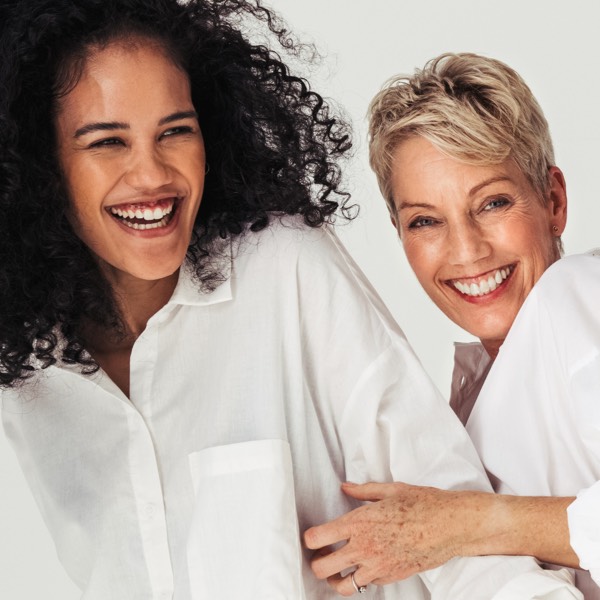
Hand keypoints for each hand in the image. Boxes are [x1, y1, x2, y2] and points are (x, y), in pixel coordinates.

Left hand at [304, 481, 483, 595]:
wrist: (451, 526)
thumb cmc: (424, 504)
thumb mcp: (390, 490)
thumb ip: (363, 491)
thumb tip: (345, 487)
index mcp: (359, 523)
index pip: (317, 538)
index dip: (309, 538)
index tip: (312, 535)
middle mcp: (364, 548)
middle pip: (322, 568)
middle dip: (316, 562)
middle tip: (321, 554)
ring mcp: (377, 567)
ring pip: (342, 586)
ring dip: (335, 578)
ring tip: (337, 568)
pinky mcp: (392, 577)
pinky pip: (367, 585)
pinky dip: (361, 579)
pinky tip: (365, 566)